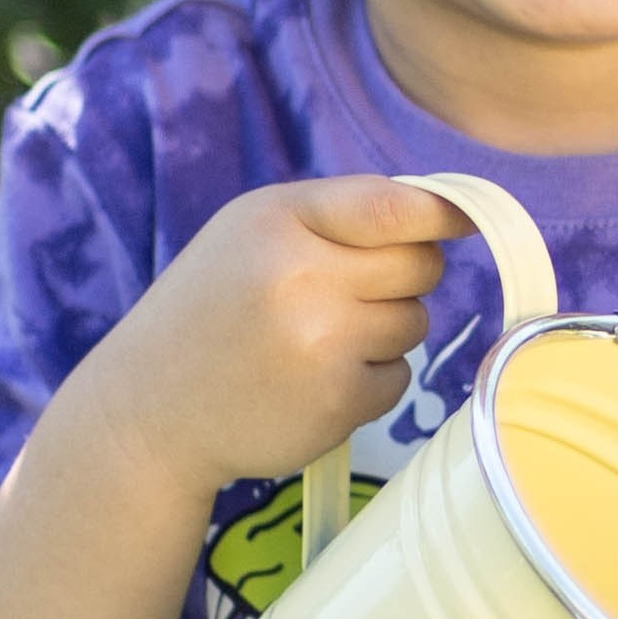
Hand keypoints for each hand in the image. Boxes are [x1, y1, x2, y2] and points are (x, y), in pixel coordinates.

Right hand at [84, 174, 471, 506]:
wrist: (150, 411)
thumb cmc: (210, 310)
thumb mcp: (250, 234)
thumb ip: (337, 215)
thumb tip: (445, 213)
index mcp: (278, 223)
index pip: (391, 207)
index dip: (445, 212)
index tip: (467, 220)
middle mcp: (302, 278)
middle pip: (420, 265)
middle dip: (402, 274)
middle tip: (348, 291)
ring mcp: (324, 345)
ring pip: (414, 321)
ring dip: (383, 329)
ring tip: (314, 340)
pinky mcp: (339, 403)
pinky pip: (398, 377)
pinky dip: (368, 379)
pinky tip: (312, 381)